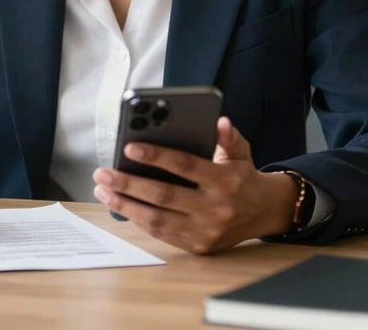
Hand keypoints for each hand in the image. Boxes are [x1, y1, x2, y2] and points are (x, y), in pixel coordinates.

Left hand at [92, 117, 297, 252]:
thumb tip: (219, 121)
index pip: (185, 166)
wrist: (266, 213)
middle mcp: (215, 208)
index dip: (156, 156)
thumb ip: (228, 137)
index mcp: (224, 180)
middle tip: (102, 173)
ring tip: (103, 190)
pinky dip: (138, 220)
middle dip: (128, 184)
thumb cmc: (243, 176)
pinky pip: (162, 234)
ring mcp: (206, 230)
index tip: (128, 147)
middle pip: (164, 196)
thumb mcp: (241, 152)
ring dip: (125, 205)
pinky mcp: (199, 246)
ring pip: (158, 219)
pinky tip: (121, 205)